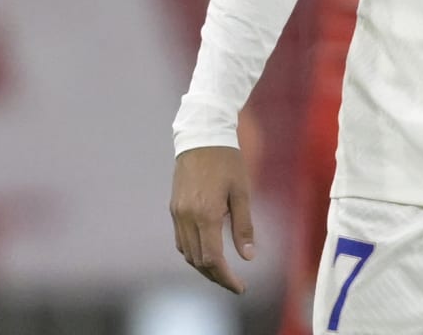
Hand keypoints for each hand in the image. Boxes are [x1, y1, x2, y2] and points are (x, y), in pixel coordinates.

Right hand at [170, 145, 255, 292]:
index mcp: (206, 214)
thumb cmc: (227, 161)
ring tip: (222, 272)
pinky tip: (207, 252)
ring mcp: (177, 213)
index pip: (212, 259)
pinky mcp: (174, 208)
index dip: (225, 278)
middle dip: (216, 276)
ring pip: (187, 253)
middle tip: (234, 284)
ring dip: (203, 267)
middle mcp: (187, 217)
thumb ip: (244, 226)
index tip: (240, 287)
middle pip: (197, 261)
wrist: (201, 136)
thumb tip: (248, 257)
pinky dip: (193, 252)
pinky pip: (181, 240)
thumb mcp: (242, 192)